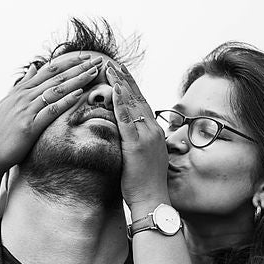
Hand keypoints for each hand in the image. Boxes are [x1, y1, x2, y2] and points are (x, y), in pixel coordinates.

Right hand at [0, 52, 103, 173]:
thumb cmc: (1, 131)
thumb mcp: (10, 102)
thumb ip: (24, 84)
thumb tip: (34, 67)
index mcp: (22, 90)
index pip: (49, 71)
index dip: (69, 62)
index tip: (87, 57)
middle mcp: (24, 96)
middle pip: (56, 77)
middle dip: (79, 67)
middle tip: (98, 60)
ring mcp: (27, 110)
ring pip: (56, 90)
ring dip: (77, 79)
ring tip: (94, 72)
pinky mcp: (30, 126)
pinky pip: (51, 110)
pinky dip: (65, 101)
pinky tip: (79, 94)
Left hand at [106, 63, 170, 215]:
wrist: (153, 200)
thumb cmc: (145, 184)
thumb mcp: (144, 158)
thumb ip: (137, 143)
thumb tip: (128, 137)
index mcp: (154, 132)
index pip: (141, 103)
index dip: (130, 87)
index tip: (120, 73)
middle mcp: (153, 130)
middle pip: (138, 98)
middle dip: (125, 79)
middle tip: (112, 63)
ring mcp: (146, 137)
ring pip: (133, 105)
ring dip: (121, 85)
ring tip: (109, 69)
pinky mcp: (137, 146)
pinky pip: (128, 121)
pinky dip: (121, 104)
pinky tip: (114, 91)